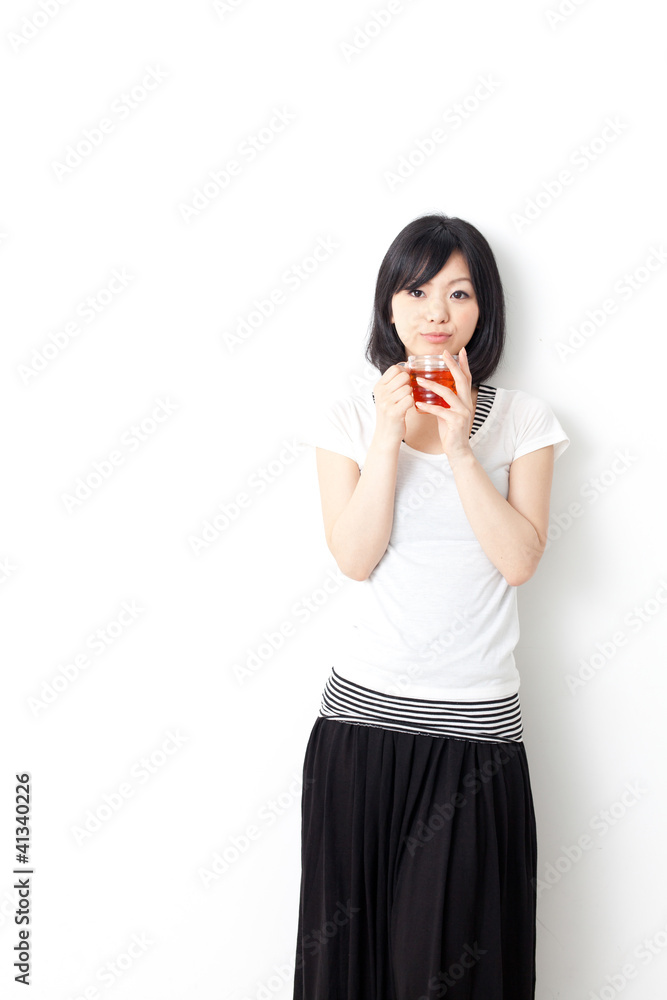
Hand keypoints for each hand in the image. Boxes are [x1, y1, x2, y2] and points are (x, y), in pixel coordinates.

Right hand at [372, 364, 414, 442]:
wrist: (386, 435)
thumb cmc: (390, 413)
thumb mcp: (387, 395)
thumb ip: (394, 381)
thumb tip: (406, 364)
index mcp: (379, 386)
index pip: (395, 368)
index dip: (404, 373)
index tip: (404, 382)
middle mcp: (381, 393)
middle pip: (403, 376)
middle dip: (409, 384)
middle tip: (405, 394)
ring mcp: (386, 402)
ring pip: (408, 388)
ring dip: (410, 395)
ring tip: (404, 403)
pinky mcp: (394, 412)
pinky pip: (410, 399)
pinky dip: (412, 404)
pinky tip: (406, 409)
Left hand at [413, 347, 474, 461]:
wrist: (457, 451)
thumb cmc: (451, 431)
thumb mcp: (447, 412)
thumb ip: (443, 401)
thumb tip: (431, 390)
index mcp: (466, 400)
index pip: (466, 378)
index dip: (463, 364)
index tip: (459, 351)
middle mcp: (467, 403)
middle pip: (461, 380)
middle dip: (453, 365)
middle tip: (443, 354)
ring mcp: (463, 412)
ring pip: (448, 394)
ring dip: (432, 386)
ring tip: (419, 380)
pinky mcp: (456, 422)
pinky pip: (441, 411)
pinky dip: (429, 407)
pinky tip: (418, 404)